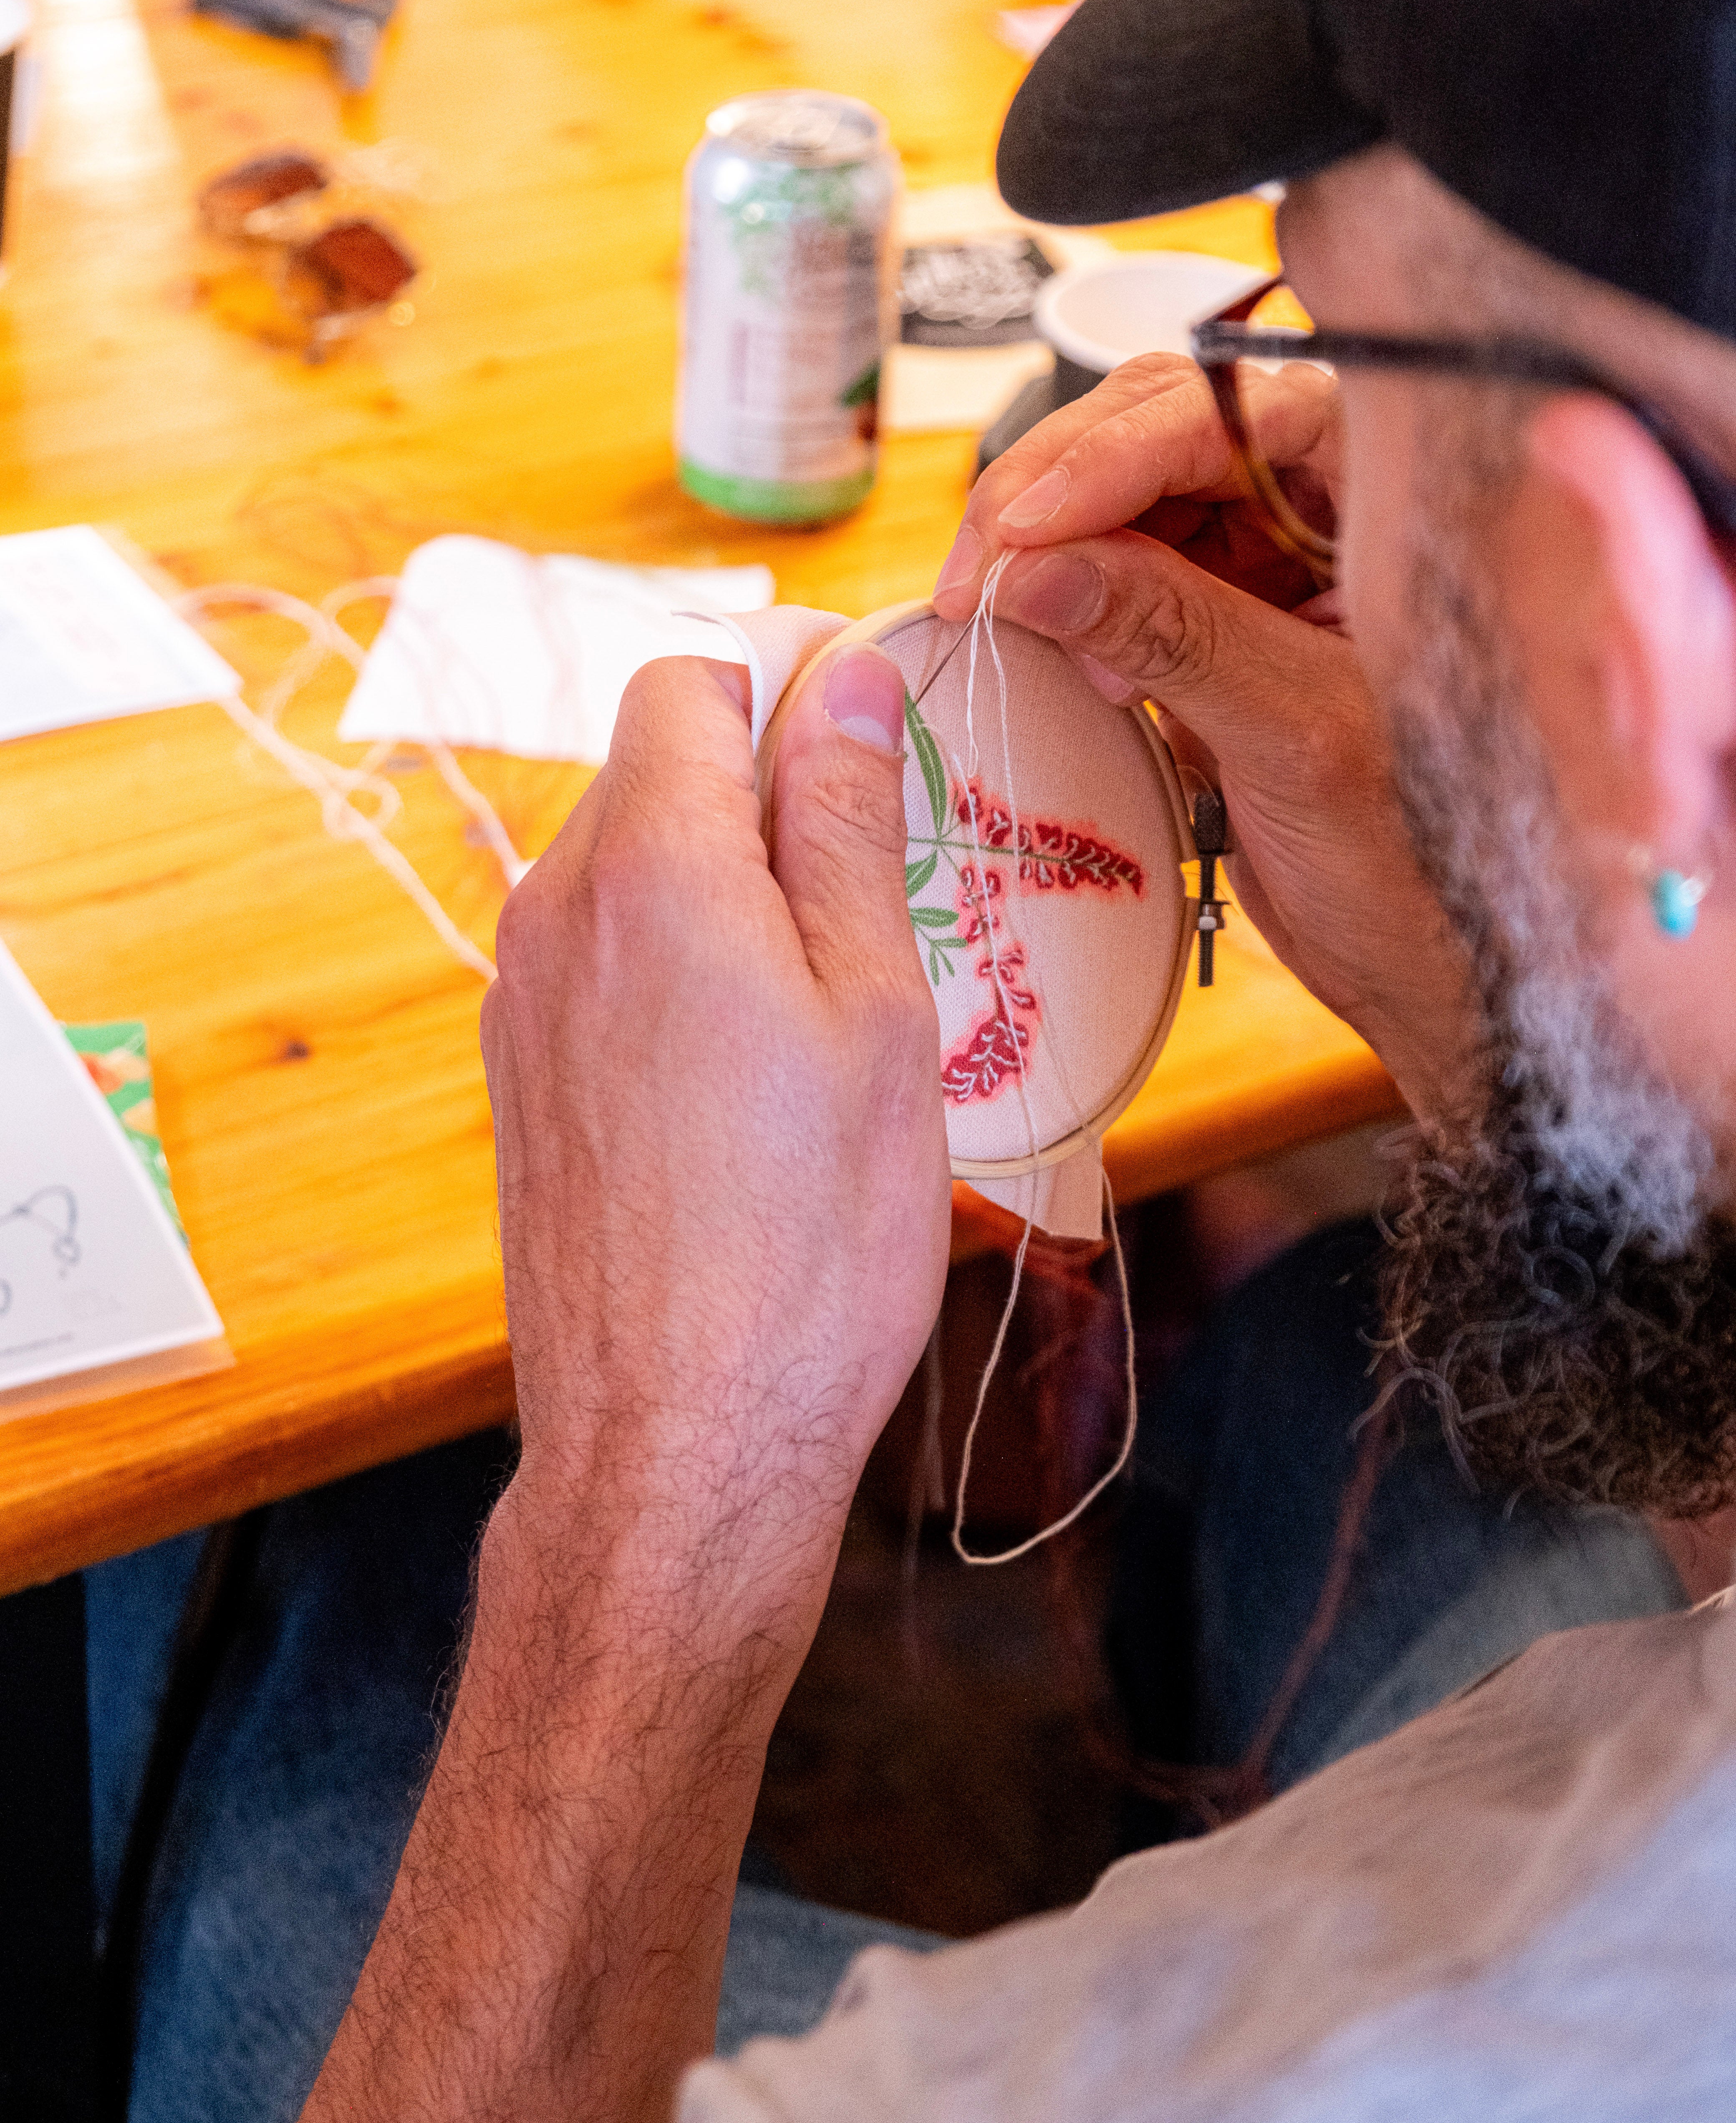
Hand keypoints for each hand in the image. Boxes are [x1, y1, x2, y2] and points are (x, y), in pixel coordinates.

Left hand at [484, 645, 950, 1628]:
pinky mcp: (522, 1076)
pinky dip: (684, 960)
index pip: (689, 680)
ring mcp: (523, 1000)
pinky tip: (762, 1063)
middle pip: (658, 767)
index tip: (876, 731)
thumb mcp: (877, 1011)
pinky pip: (604, 956)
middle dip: (771, 787)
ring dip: (733, 883)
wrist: (682, 1444)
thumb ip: (847, 824)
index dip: (790, 678)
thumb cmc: (810, 1245)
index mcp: (651, 872)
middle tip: (889, 883)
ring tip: (838, 993)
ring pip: (632, 865)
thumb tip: (847, 678)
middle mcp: (556, 914)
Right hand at [934, 355, 1473, 1117]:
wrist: (1434, 959)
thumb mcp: (1300, 734)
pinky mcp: (1220, 618)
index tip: (1019, 528)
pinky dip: (1065, 601)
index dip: (1109, 454)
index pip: (1232, 410)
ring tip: (1004, 617)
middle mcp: (1331, 500)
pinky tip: (1044, 646)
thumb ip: (1174, 634)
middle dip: (1056, 491)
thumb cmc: (1425, 851)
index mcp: (1394, 488)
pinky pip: (1120, 574)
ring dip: (1048, 546)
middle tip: (977, 574)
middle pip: (1161, 431)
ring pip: (1125, 497)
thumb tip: (1033, 568)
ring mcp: (1271, 557)